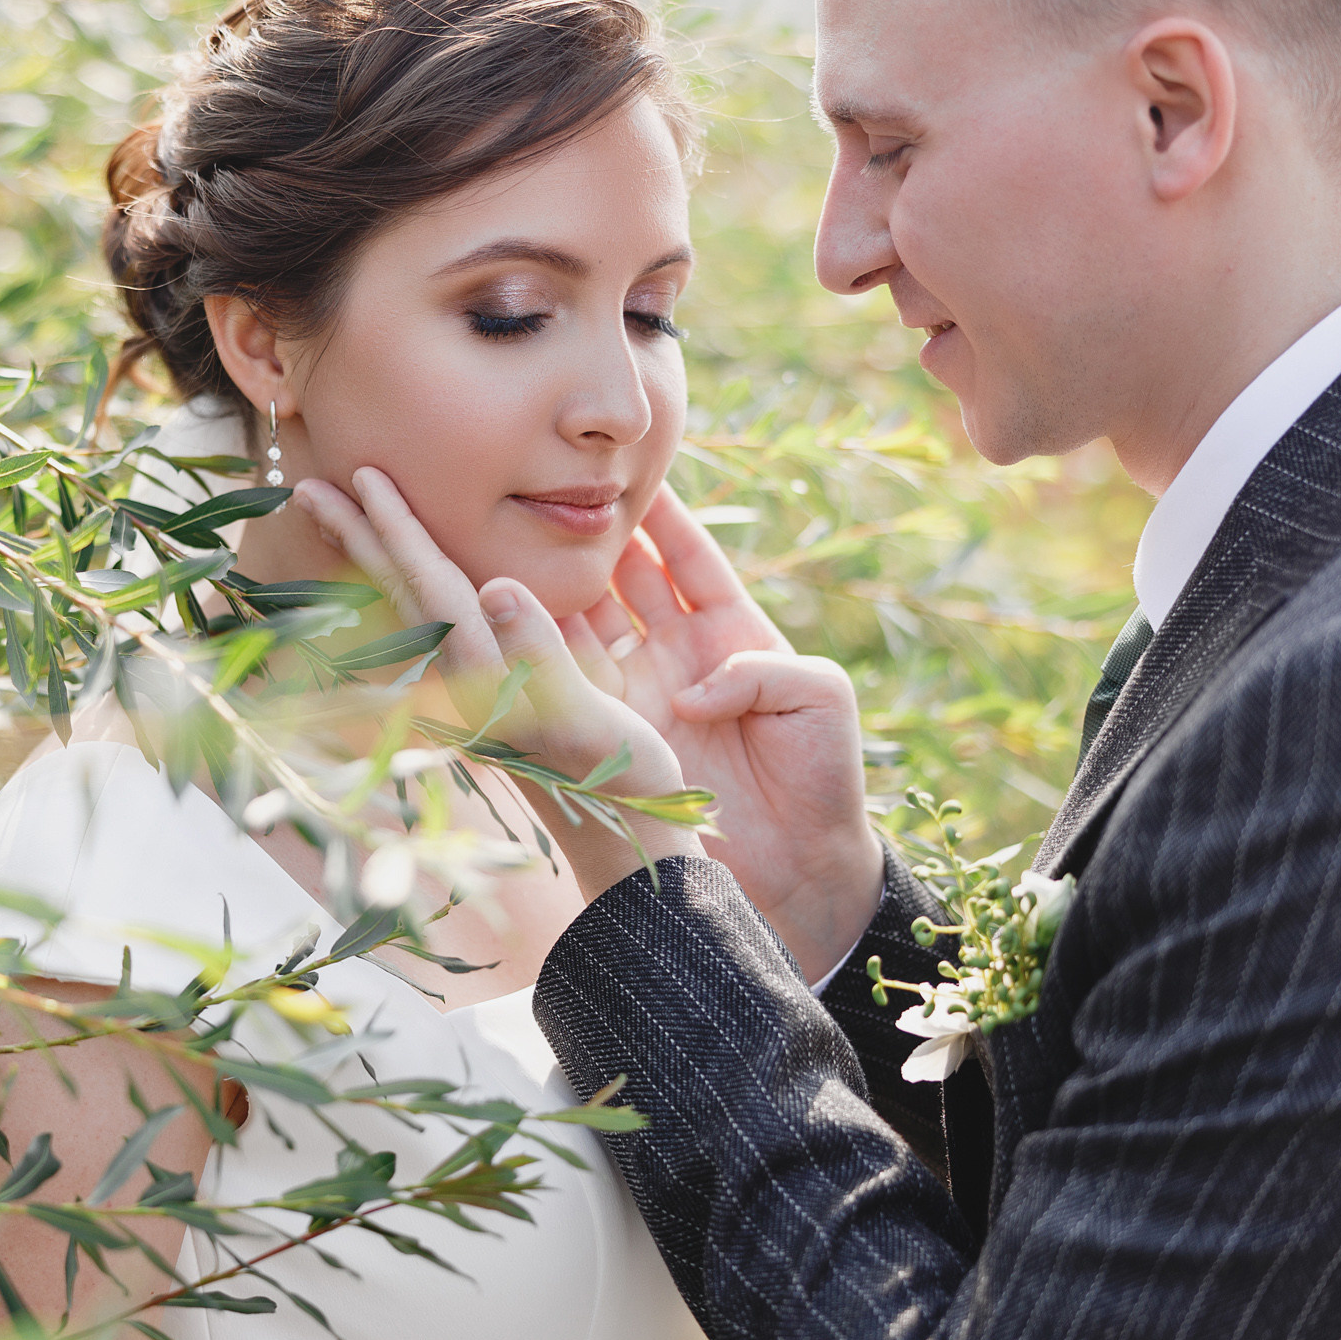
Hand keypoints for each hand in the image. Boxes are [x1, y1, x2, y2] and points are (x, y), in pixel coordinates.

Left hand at [292, 469, 703, 900]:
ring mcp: (480, 687)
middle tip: (307, 485)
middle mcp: (469, 680)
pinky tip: (420, 573)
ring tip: (352, 512)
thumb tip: (498, 588)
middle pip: (406, 592)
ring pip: (423, 604)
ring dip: (386, 555)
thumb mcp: (590, 720)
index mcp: (486, 678)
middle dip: (361, 536)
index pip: (435, 588)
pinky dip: (426, 587)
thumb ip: (544, 657)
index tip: (365, 480)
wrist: (627, 848)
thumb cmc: (622, 783)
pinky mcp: (500, 693)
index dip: (401, 532)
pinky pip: (453, 624)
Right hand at [564, 488, 880, 980]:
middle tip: (556, 489)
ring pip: (588, 620)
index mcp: (730, 632)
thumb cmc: (824, 777)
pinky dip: (546, 650)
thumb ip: (766, 668)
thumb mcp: (820, 699)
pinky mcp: (615, 736)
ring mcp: (641, 692)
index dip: (665, 513)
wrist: (803, 870)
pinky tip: (517, 612)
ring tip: (525, 536)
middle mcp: (676, 654)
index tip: (636, 469)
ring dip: (559, 582)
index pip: (687, 557)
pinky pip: (575, 684)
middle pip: (624, 577)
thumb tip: (695, 685)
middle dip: (594, 533)